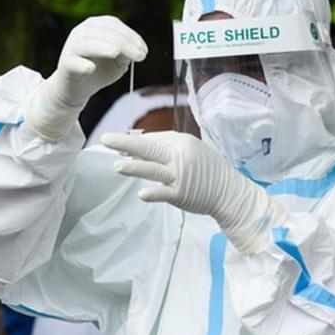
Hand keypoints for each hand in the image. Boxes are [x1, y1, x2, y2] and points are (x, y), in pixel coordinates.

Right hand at [26, 16, 147, 141]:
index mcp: (94, 26)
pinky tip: (90, 68)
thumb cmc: (98, 70)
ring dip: (101, 47)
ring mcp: (72, 47)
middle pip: (102, 32)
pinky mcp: (65, 65)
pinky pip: (72, 63)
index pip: (113, 24)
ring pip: (86, 44)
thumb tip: (136, 49)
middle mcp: (81, 32)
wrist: (77, 88)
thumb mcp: (117, 61)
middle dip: (124, 43)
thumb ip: (126, 53)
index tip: (144, 50)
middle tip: (140, 56)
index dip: (130, 35)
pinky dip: (81, 64)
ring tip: (115, 52)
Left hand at [102, 131, 288, 253]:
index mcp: (182, 142)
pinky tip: (142, 194)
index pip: (152, 140)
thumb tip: (139, 147)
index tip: (117, 145)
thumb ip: (169, 148)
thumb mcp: (192, 150)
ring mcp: (180, 176)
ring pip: (153, 169)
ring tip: (116, 165)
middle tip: (105, 140)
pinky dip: (155, 192)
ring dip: (134, 167)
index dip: (133, 143)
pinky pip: (165, 193)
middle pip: (149, 148)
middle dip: (125, 144)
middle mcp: (180, 156)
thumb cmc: (207, 170)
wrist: (228, 191)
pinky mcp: (181, 194)